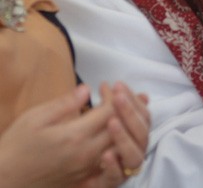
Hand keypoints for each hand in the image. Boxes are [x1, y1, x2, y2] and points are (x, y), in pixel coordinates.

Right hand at [0, 84, 143, 187]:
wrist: (6, 181)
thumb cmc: (16, 146)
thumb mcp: (35, 118)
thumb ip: (64, 103)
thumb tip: (87, 88)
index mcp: (74, 135)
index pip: (110, 111)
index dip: (114, 95)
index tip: (108, 86)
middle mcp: (87, 153)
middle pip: (120, 127)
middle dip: (126, 108)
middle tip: (125, 95)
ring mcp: (88, 167)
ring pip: (120, 144)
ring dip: (127, 126)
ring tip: (128, 110)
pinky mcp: (86, 176)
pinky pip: (112, 159)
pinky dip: (119, 143)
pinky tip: (116, 132)